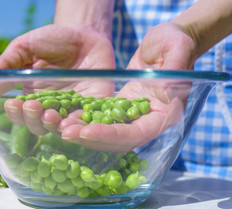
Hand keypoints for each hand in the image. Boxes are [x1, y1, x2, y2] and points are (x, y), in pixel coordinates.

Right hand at [0, 24, 115, 135]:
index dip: (15, 113)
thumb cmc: (54, 39)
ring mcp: (71, 109)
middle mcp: (50, 107)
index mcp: (32, 96)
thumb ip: (8, 64)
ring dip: (51, 126)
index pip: (20, 114)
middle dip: (32, 119)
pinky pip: (84, 123)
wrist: (86, 33)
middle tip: (33, 106)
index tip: (12, 103)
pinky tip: (70, 125)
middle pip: (37, 126)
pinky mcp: (91, 108)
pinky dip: (77, 127)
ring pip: (58, 129)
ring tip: (49, 115)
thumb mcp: (26, 47)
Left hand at [57, 22, 194, 151]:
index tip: (87, 131)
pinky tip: (66, 118)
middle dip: (92, 139)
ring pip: (107, 135)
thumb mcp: (175, 46)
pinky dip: (85, 122)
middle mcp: (149, 121)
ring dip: (84, 134)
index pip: (137, 133)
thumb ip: (175, 66)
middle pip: (119, 141)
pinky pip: (101, 121)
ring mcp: (134, 117)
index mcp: (166, 113)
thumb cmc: (173, 41)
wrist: (164, 43)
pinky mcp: (120, 111)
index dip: (112, 135)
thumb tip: (165, 94)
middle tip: (65, 132)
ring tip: (60, 127)